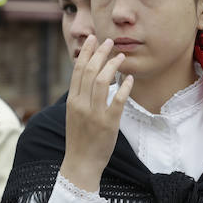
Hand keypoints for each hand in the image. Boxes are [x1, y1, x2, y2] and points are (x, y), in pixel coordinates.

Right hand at [59, 36, 132, 192]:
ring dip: (112, 66)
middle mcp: (81, 105)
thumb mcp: (75, 115)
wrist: (81, 164)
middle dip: (99, 53)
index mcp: (72, 101)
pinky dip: (124, 88)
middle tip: (109, 41)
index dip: (86, 53)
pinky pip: (117, 101)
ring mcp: (94, 115)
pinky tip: (129, 79)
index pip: (78, 71)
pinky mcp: (108, 124)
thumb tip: (89, 78)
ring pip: (101, 82)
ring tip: (121, 56)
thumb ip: (80, 97)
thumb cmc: (80, 139)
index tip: (93, 39)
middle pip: (89, 72)